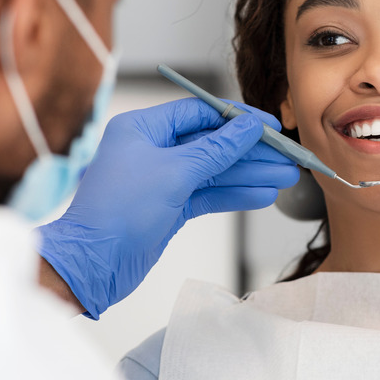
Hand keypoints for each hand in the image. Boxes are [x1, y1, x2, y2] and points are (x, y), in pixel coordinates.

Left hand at [36, 98, 298, 318]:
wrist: (91, 265)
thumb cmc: (118, 212)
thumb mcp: (174, 173)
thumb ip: (217, 149)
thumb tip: (248, 127)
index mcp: (143, 128)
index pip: (201, 113)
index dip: (239, 119)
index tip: (272, 125)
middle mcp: (152, 150)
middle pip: (213, 144)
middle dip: (251, 152)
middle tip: (288, 157)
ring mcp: (161, 180)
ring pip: (215, 172)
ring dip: (250, 175)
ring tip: (286, 178)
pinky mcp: (169, 207)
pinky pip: (209, 194)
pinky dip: (235, 195)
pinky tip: (263, 196)